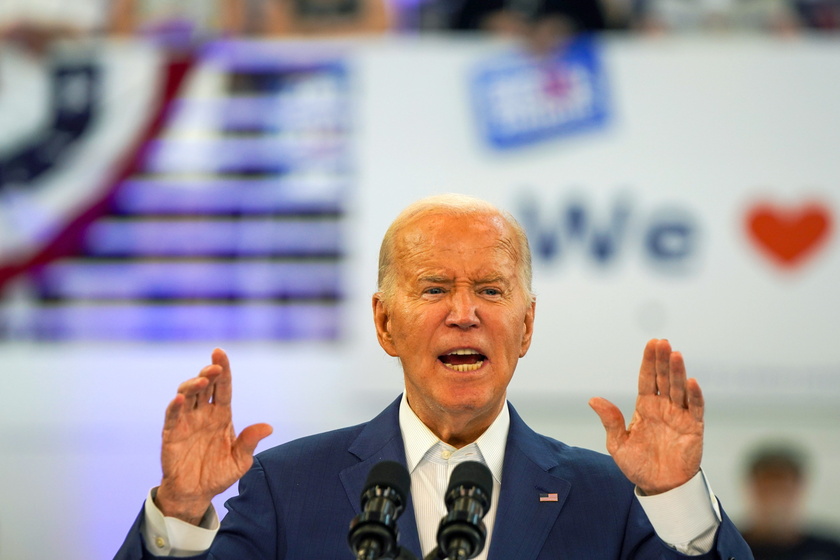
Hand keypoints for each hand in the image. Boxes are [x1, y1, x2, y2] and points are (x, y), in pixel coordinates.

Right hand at [155, 348, 272, 523]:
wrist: (196, 494)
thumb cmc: (219, 474)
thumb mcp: (240, 461)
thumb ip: (250, 442)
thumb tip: (268, 427)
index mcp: (222, 415)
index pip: (223, 388)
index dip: (223, 370)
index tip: (220, 353)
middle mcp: (204, 414)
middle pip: (205, 386)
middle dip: (209, 373)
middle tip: (214, 368)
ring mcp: (187, 422)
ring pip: (187, 394)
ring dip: (193, 385)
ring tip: (202, 382)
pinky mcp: (171, 434)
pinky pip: (172, 416)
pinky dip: (175, 406)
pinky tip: (180, 399)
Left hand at [589, 339, 703, 494]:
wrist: (659, 488)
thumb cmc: (638, 465)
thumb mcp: (618, 444)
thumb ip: (610, 421)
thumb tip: (593, 400)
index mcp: (645, 407)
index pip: (646, 379)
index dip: (649, 361)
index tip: (652, 343)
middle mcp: (663, 407)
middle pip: (663, 379)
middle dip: (662, 360)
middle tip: (662, 342)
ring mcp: (679, 416)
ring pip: (679, 389)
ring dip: (677, 372)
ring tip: (675, 354)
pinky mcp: (693, 428)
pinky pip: (695, 408)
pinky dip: (694, 395)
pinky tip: (691, 381)